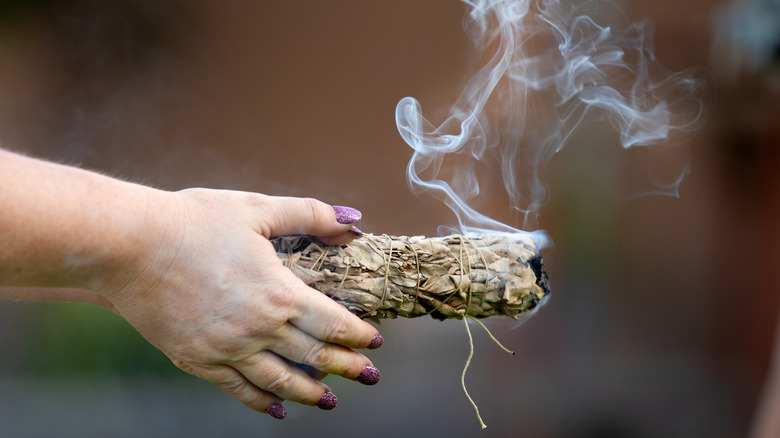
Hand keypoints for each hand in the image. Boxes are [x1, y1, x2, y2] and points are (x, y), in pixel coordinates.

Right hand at [101, 189, 380, 417]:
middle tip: (371, 377)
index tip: (376, 342)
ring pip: (280, 380)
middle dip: (348, 368)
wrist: (129, 245)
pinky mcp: (197, 360)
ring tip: (331, 402)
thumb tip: (353, 219)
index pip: (333, 323)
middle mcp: (259, 328)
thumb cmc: (194, 221)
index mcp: (279, 293)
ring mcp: (227, 349)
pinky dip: (261, 402)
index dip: (358, 334)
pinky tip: (277, 410)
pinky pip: (238, 388)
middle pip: (315, 356)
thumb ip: (309, 215)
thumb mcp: (257, 209)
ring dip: (310, 393)